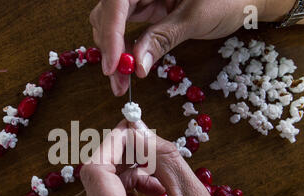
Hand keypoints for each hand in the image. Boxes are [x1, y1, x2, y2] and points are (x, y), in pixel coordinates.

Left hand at [80, 120, 303, 195]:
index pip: (96, 175)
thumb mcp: (191, 193)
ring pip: (100, 192)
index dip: (110, 145)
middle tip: (144, 140)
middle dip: (118, 156)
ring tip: (156, 174)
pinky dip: (126, 190)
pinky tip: (151, 189)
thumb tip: (135, 130)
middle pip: (95, 182)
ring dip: (124, 173)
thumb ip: (160, 156)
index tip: (131, 128)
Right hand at [90, 0, 295, 95]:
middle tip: (117, 79)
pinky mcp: (147, 9)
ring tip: (122, 80)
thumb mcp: (194, 18)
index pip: (118, 2)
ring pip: (112, 23)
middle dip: (109, 48)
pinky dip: (124, 50)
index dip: (110, 34)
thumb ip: (162, 39)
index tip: (113, 65)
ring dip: (114, 53)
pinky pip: (126, 29)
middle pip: (109, 14)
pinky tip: (128, 67)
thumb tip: (136, 67)